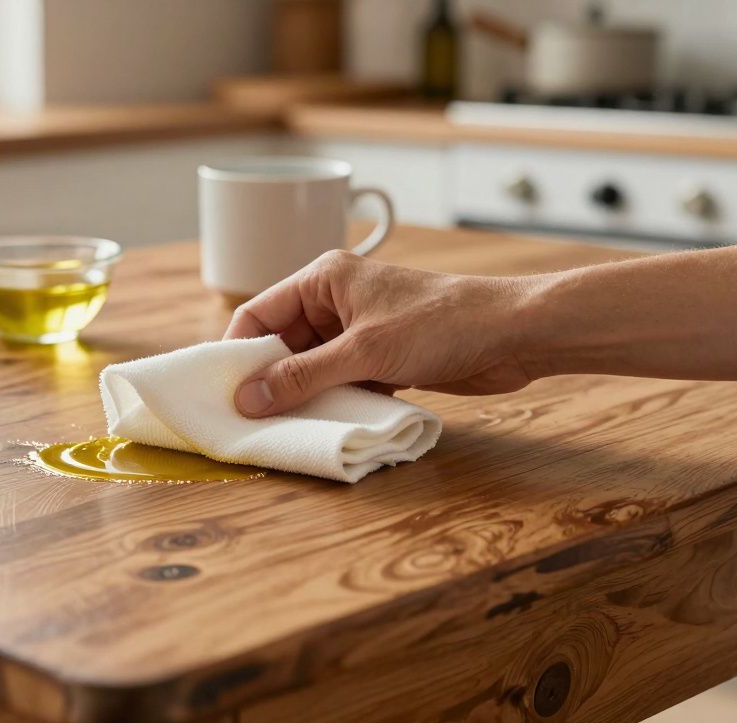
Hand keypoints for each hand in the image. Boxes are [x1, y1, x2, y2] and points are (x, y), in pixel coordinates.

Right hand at [224, 250, 537, 416]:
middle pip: (281, 344)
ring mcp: (358, 330)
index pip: (258, 314)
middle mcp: (335, 301)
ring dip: (302, 396)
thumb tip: (248, 399)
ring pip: (310, 367)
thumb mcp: (364, 353)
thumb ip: (303, 376)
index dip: (237, 353)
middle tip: (251, 421)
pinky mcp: (380, 358)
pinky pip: (339, 382)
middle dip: (269, 380)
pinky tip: (326, 425)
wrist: (514, 334)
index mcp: (323, 280)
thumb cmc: (441, 324)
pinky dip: (331, 402)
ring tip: (286, 428)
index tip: (223, 393)